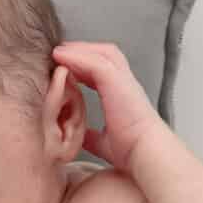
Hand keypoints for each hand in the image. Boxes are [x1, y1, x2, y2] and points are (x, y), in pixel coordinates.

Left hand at [54, 41, 164, 172]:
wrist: (144, 153)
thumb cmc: (130, 151)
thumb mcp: (104, 142)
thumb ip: (92, 136)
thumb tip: (81, 137)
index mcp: (122, 95)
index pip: (103, 70)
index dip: (84, 65)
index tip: (64, 66)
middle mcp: (125, 84)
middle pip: (104, 54)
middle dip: (82, 50)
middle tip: (59, 52)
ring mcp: (123, 81)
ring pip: (101, 53)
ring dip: (78, 50)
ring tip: (57, 51)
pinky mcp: (116, 81)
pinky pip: (94, 62)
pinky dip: (76, 57)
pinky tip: (61, 57)